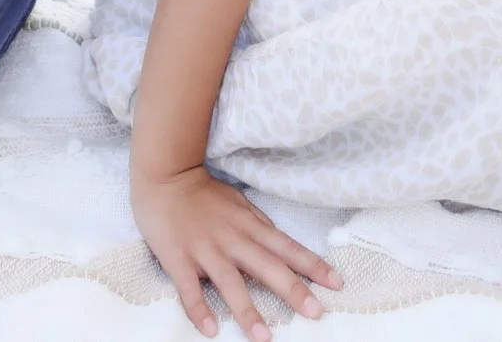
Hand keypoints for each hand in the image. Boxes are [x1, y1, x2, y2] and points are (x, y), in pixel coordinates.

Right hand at [132, 165, 336, 340]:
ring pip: (230, 283)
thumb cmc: (204, 194)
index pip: (288, 247)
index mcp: (250, 226)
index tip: (336, 283)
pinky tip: (210, 329)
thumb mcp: (240, 204)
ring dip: (248, 311)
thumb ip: (259, 227)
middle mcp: (232, 239)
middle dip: (292, 290)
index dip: (313, 265)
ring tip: (264, 337)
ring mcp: (205, 250)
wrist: (165, 177)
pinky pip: (189, 288)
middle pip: (267, 266)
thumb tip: (283, 247)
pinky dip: (199, 309)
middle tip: (315, 312)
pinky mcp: (178, 258)